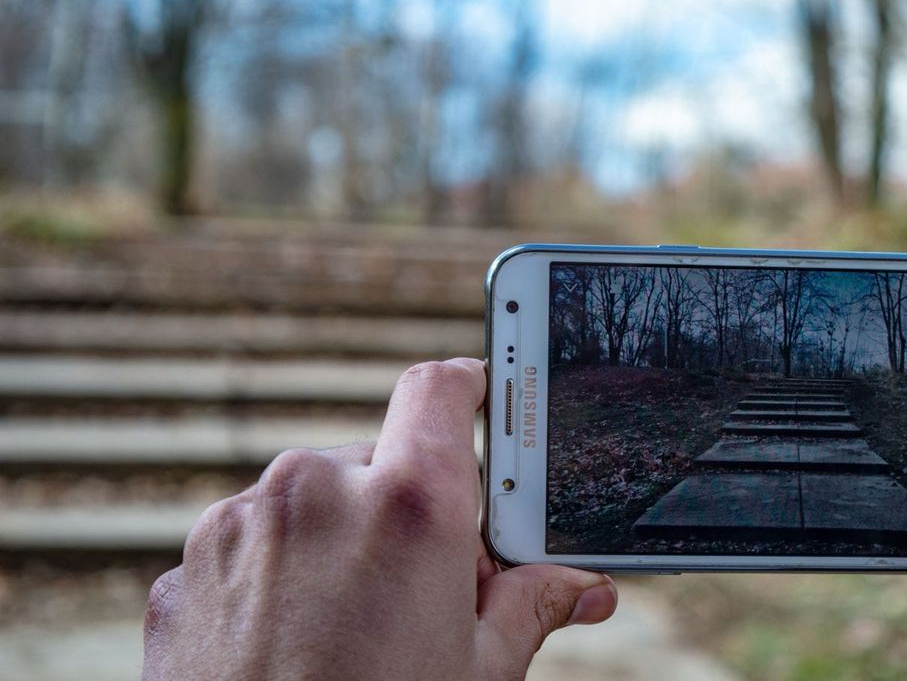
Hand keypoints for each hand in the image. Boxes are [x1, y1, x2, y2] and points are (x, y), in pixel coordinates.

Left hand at [142, 359, 617, 680]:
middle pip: (380, 462)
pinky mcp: (191, 565)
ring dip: (339, 540)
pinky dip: (278, 575)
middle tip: (425, 586)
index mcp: (409, 506)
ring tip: (352, 627)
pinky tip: (292, 642)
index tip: (476, 396)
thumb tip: (581, 588)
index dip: (465, 388)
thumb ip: (530, 606)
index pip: (440, 390)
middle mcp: (318, 491)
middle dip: (406, 510)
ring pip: (312, 502)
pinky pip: (252, 543)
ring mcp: (242, 524)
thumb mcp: (478, 672)